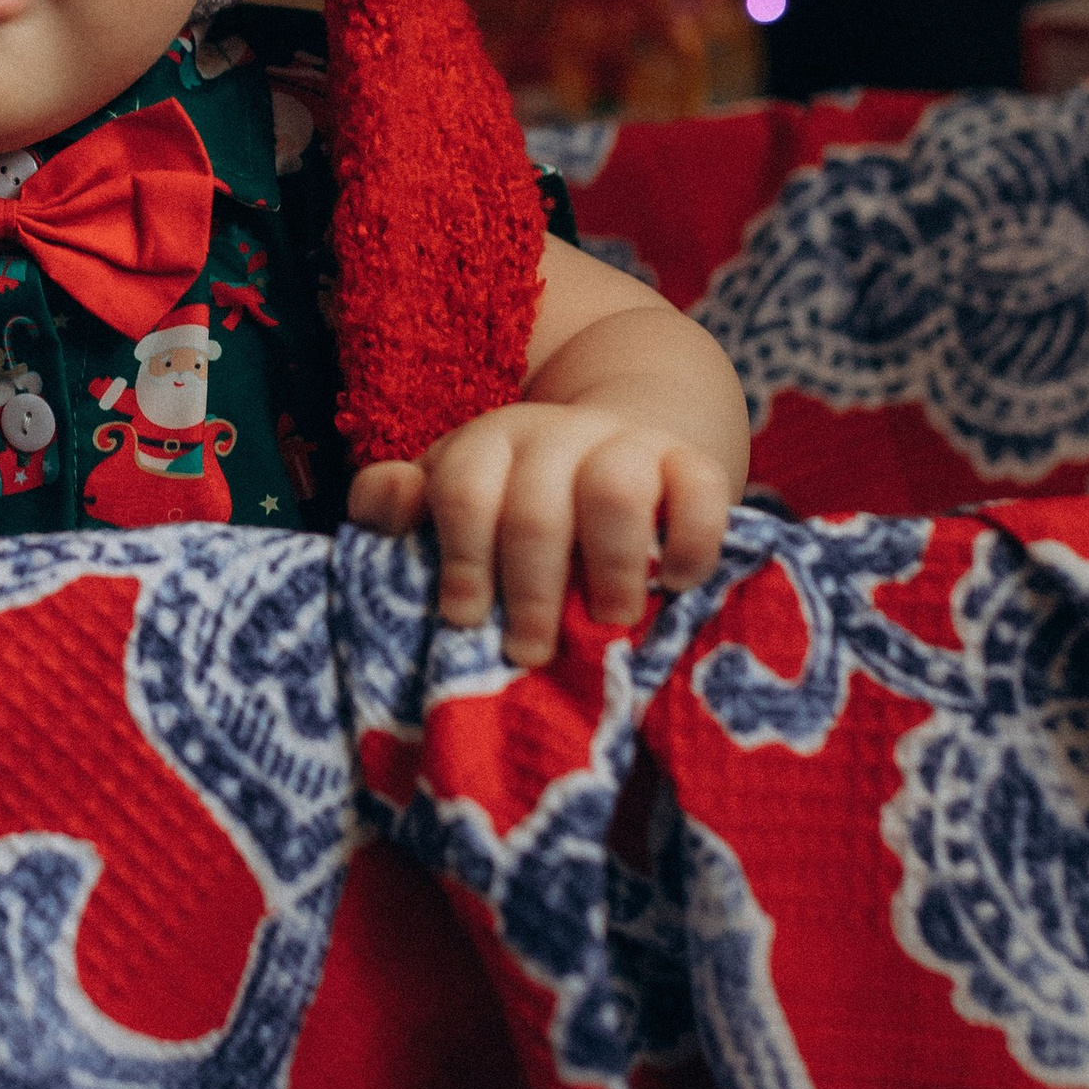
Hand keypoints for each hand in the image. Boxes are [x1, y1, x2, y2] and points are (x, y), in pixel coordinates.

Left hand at [347, 399, 733, 667]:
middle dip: (529, 592)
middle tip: (530, 653)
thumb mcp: (453, 493)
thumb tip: (388, 506)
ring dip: (607, 568)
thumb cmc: (518, 496)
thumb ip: (400, 503)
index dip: (462, 561)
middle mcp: (556, 435)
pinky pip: (700, 490)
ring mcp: (627, 444)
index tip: (466, 621)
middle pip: (535, 509)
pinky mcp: (691, 462)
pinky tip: (674, 583)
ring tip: (607, 623)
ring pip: (614, 490)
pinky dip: (690, 541)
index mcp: (490, 444)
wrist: (619, 444)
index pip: (464, 492)